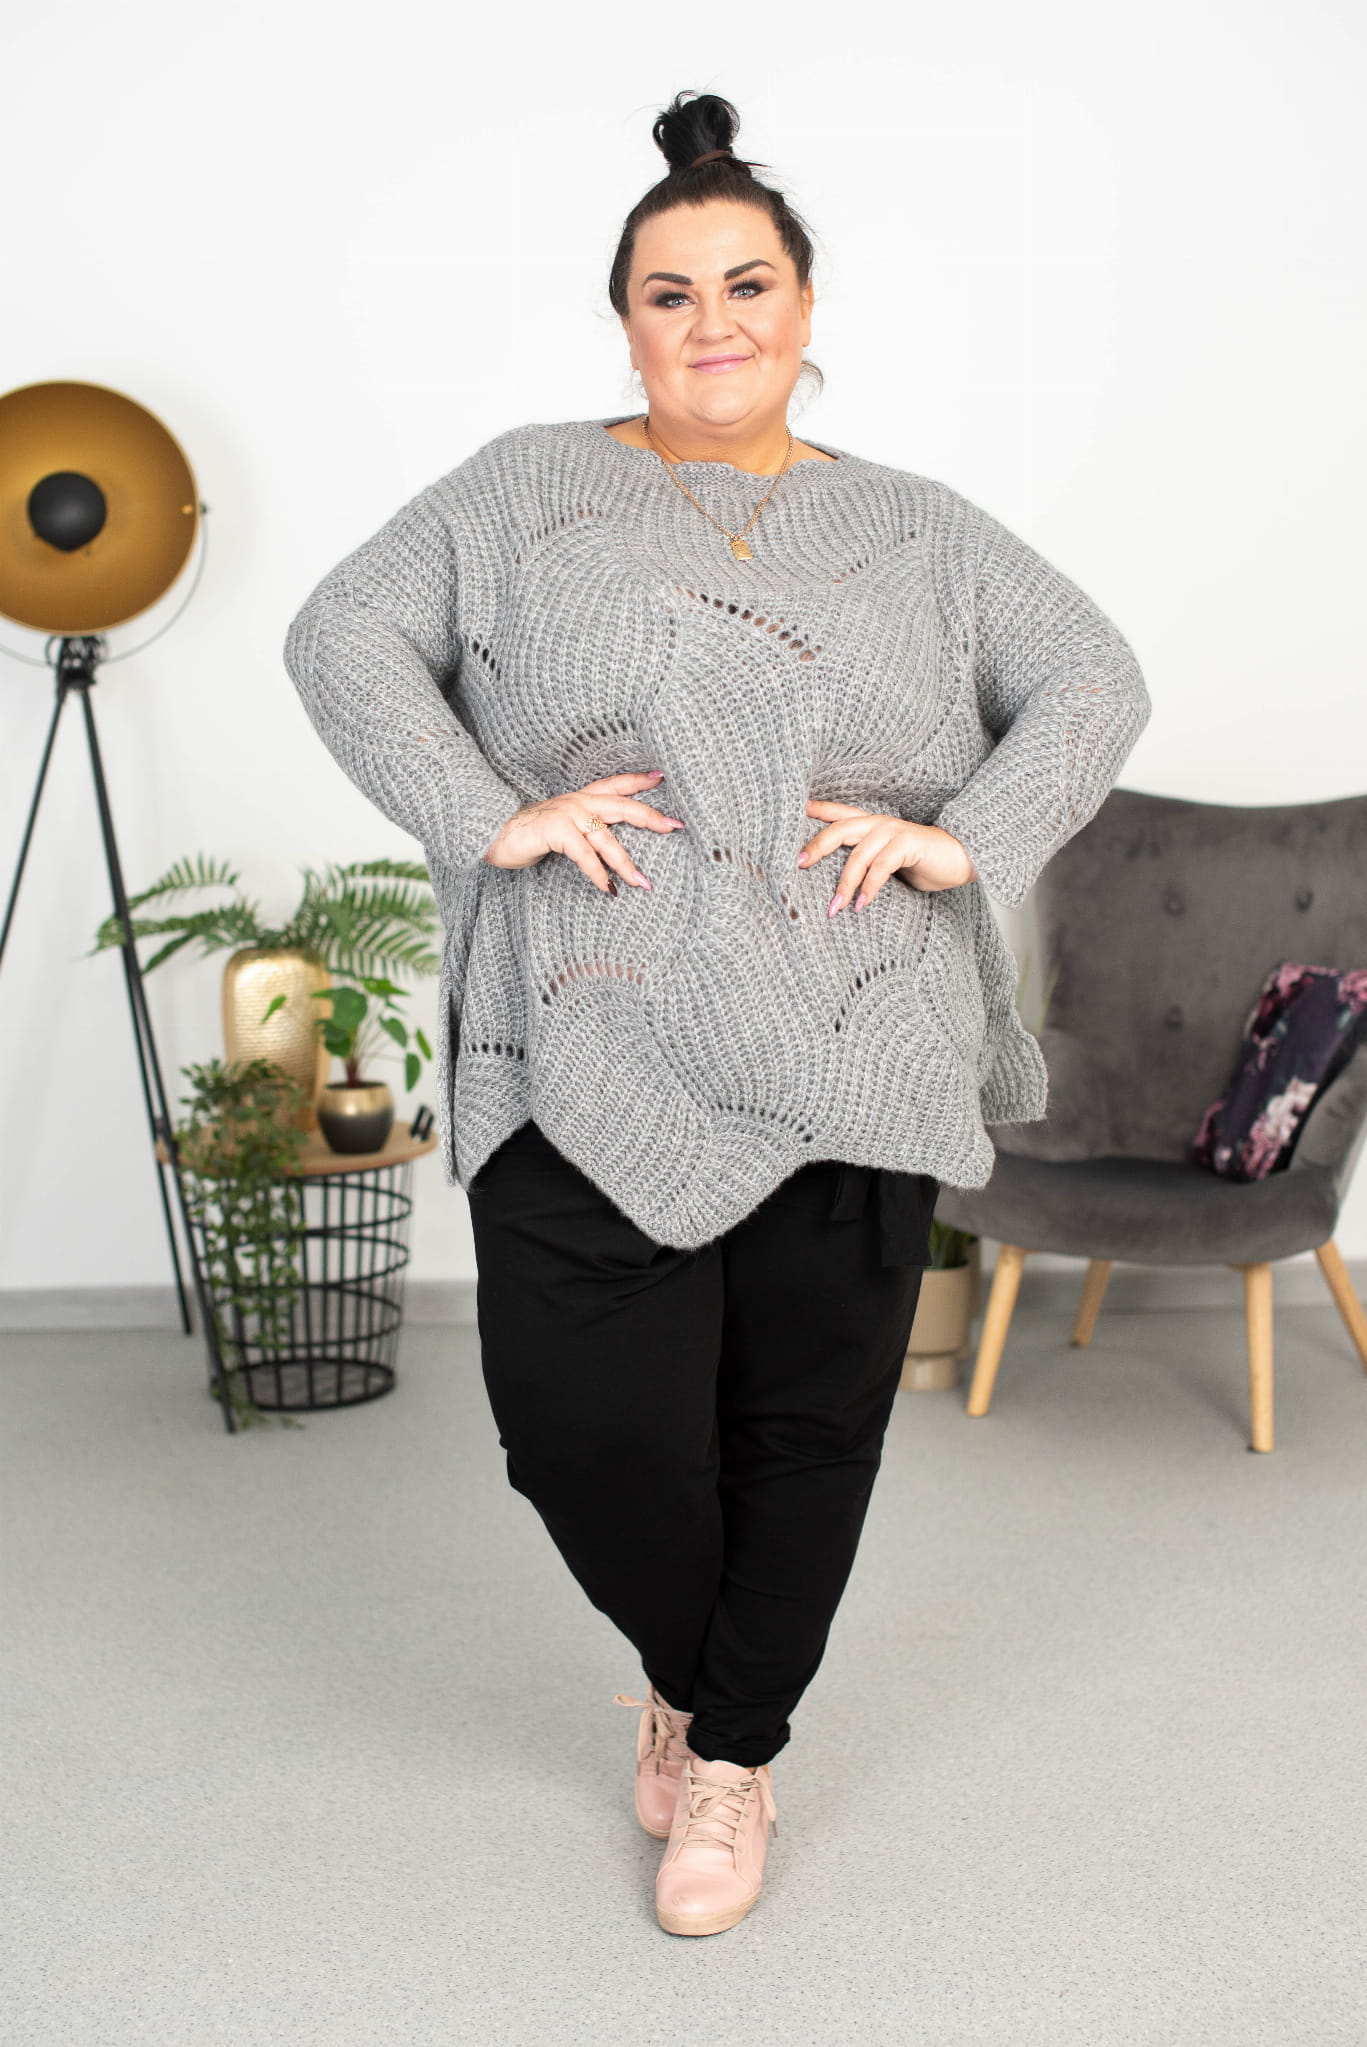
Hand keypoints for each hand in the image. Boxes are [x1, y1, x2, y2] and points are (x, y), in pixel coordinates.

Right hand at [482, 771, 684, 895]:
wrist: (491, 834)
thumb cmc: (529, 835)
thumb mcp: (563, 828)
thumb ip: (586, 831)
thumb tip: (612, 848)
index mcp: (580, 798)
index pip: (616, 784)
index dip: (639, 780)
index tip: (663, 777)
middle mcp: (577, 801)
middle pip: (622, 806)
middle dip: (650, 816)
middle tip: (675, 826)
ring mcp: (566, 813)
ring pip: (606, 837)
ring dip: (626, 863)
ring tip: (643, 882)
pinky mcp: (555, 830)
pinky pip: (584, 854)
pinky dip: (598, 874)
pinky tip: (608, 889)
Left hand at [797, 801, 976, 914]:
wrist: (962, 859)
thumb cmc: (924, 864)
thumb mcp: (888, 864)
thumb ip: (866, 866)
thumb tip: (837, 888)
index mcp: (872, 825)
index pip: (840, 813)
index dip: (818, 810)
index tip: (797, 811)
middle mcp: (879, 823)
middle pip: (840, 829)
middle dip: (817, 846)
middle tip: (799, 864)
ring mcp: (893, 831)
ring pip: (858, 855)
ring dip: (844, 883)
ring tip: (834, 907)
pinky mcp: (907, 843)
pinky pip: (881, 867)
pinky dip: (869, 888)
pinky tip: (861, 905)